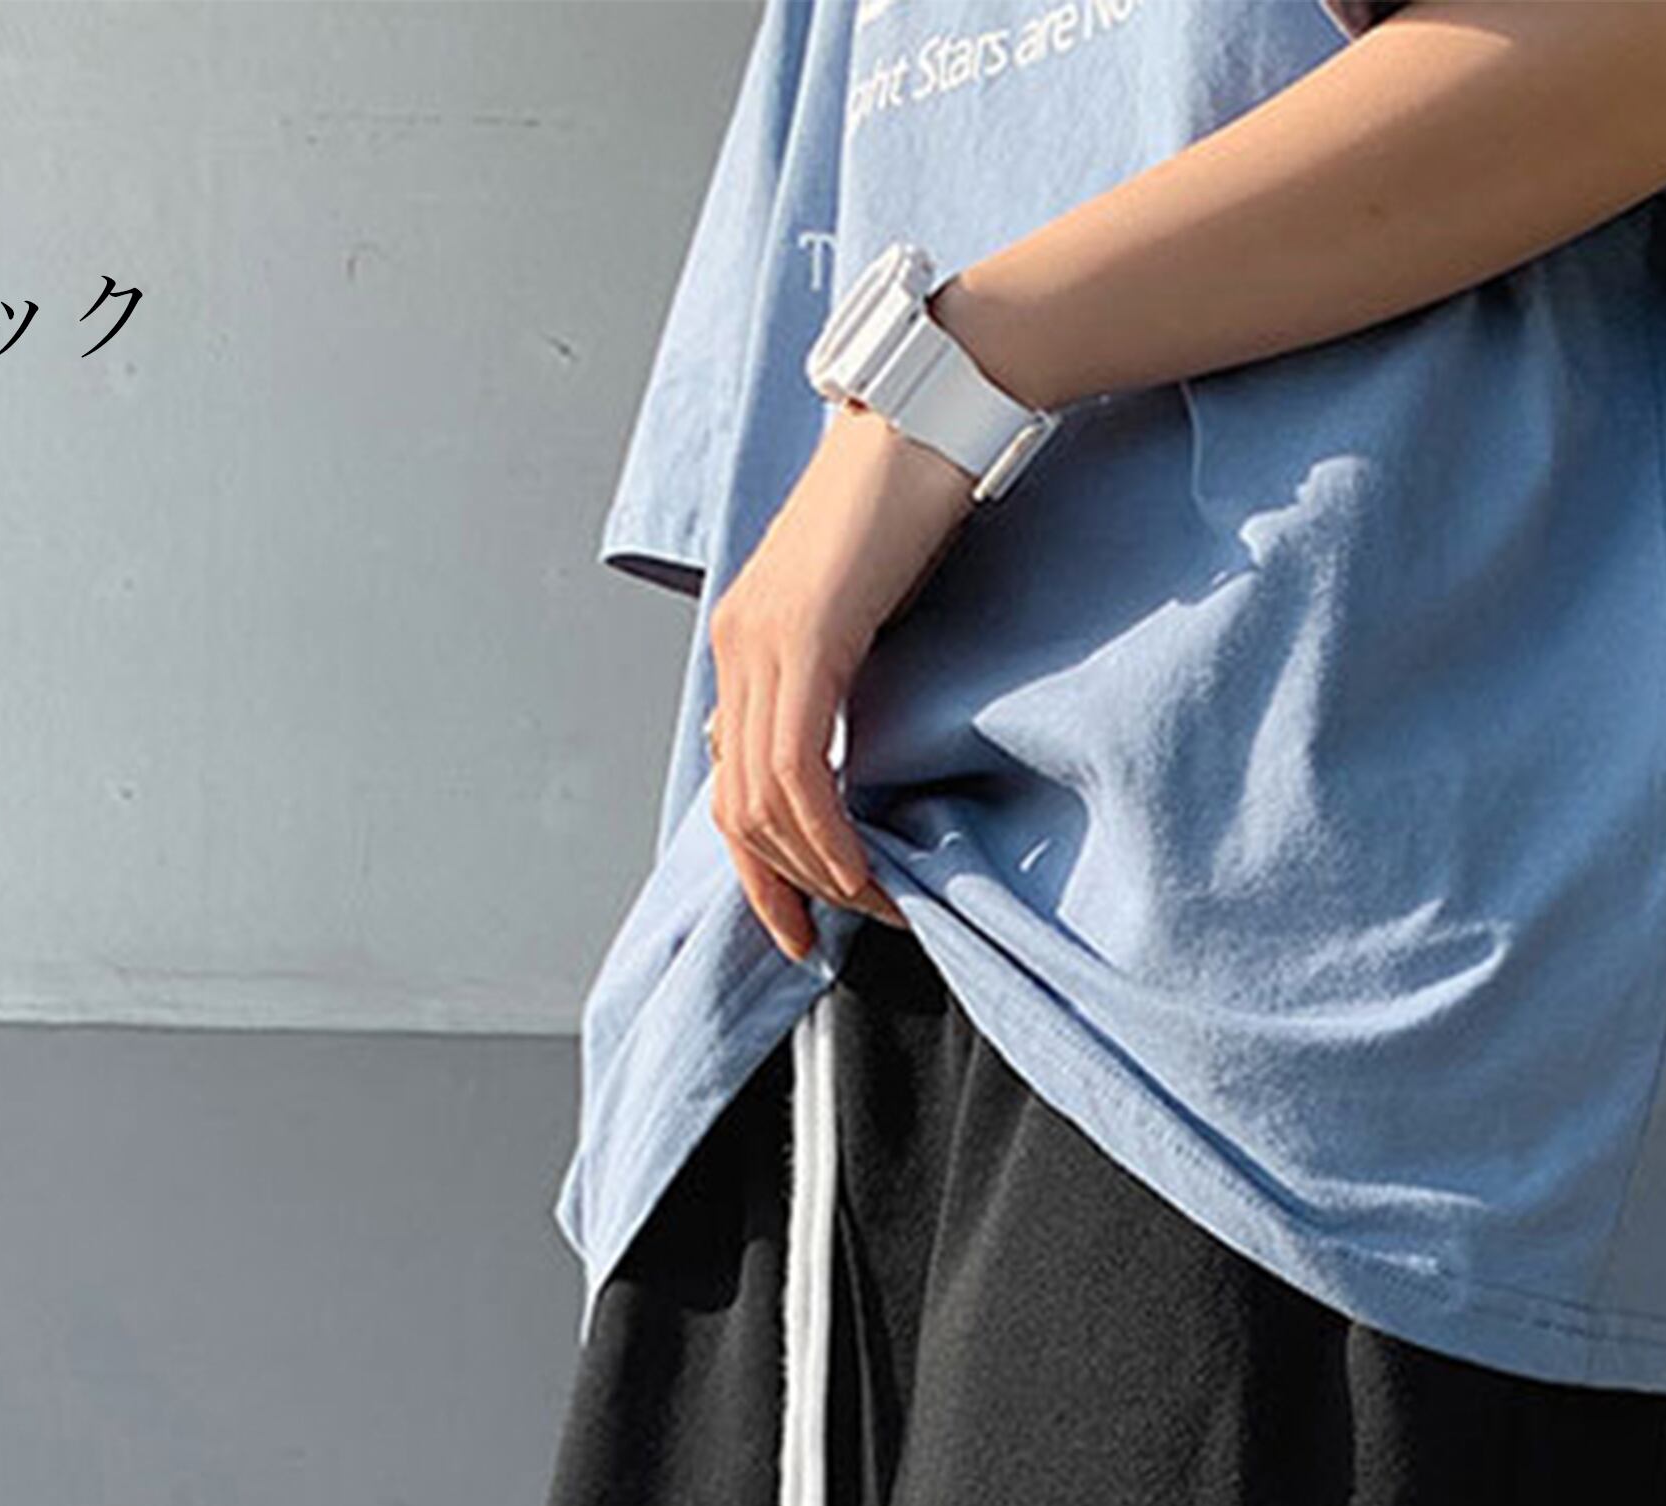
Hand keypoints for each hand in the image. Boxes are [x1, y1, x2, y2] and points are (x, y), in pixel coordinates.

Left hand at [703, 398, 977, 962]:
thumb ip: (846, 676)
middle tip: (834, 931)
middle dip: (780, 887)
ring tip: (869, 902)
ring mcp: (763, 641)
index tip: (799, 919)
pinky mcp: (806, 639)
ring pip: (762, 801)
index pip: (731, 781)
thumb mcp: (870, 608)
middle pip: (735, 806)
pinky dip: (827, 835)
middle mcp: (737, 644)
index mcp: (746, 640)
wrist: (934, 412)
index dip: (758, 866)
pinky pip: (798, 771)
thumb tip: (857, 756)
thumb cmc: (919, 502)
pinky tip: (862, 867)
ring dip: (816, 870)